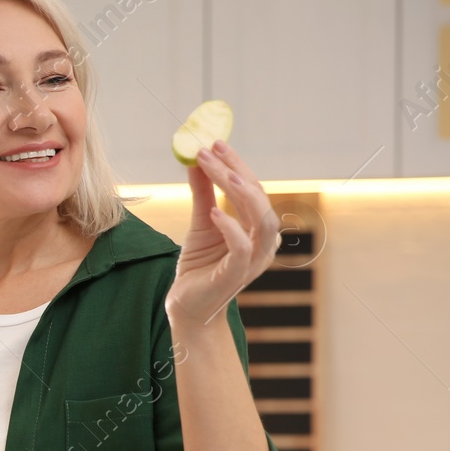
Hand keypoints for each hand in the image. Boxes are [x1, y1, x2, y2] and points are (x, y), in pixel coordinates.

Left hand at [168, 139, 280, 329]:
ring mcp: (253, 260)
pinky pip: (242, 249)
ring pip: (261, 221)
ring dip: (242, 194)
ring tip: (221, 174)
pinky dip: (231, 228)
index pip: (253, 188)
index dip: (237, 164)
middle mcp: (262, 242)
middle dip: (237, 171)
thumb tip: (196, 161)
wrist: (187, 306)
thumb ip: (203, 193)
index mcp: (256, 227)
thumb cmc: (199, 266)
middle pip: (260, 198)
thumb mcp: (201, 223)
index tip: (216, 144)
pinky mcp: (236, 275)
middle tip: (212, 150)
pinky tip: (214, 212)